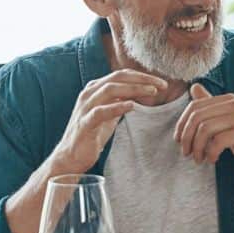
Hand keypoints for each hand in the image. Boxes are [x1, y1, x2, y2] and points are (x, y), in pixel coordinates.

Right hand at [51, 70, 167, 173]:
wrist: (71, 157)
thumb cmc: (91, 135)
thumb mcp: (109, 114)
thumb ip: (119, 102)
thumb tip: (137, 94)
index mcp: (95, 89)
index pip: (121, 75)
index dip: (142, 76)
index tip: (161, 83)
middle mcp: (89, 93)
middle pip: (118, 77)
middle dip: (142, 79)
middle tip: (162, 85)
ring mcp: (85, 107)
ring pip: (110, 90)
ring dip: (133, 89)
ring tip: (152, 92)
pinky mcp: (84, 123)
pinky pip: (101, 112)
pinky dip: (117, 107)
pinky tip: (132, 106)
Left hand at [173, 84, 233, 177]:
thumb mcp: (225, 122)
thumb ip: (211, 106)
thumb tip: (194, 87)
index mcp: (228, 100)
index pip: (194, 106)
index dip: (181, 124)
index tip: (178, 140)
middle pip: (197, 117)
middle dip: (187, 137)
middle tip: (186, 153)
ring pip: (205, 129)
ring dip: (197, 148)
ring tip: (198, 159)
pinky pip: (218, 141)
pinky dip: (211, 153)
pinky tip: (212, 160)